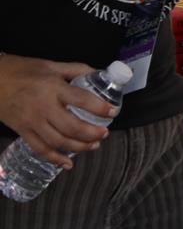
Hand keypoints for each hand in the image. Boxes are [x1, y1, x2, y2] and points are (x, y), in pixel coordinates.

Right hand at [0, 54, 115, 164]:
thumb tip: (100, 73)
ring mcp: (32, 121)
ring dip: (79, 147)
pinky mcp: (22, 131)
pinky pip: (40, 149)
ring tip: (93, 145)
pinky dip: (55, 159)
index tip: (113, 112)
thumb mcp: (51, 65)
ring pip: (59, 141)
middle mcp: (43, 107)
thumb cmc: (21, 70)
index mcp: (53, 88)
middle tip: (104, 133)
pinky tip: (67, 163)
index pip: (83, 100)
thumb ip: (76, 69)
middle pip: (72, 127)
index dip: (101, 108)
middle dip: (92, 134)